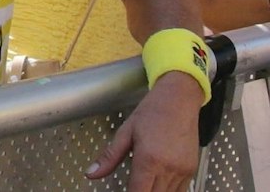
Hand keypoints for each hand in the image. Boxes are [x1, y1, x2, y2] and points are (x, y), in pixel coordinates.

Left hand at [87, 71, 198, 189]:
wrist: (179, 101)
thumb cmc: (151, 113)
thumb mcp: (125, 132)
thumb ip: (109, 157)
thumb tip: (91, 173)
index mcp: (149, 159)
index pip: (138, 191)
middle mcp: (168, 168)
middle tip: (132, 186)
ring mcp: (182, 171)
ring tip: (143, 185)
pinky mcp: (191, 170)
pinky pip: (180, 191)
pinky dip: (168, 191)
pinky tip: (157, 185)